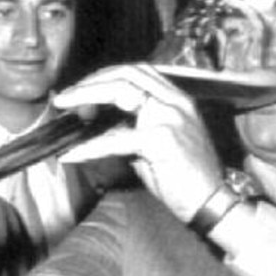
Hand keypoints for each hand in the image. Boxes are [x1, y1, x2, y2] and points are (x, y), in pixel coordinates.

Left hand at [52, 64, 224, 222]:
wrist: (212, 204)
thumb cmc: (184, 178)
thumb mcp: (155, 145)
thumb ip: (130, 129)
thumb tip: (94, 124)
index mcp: (177, 99)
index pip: (137, 71)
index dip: (105, 76)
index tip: (81, 88)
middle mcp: (176, 101)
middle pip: (126, 74)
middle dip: (91, 81)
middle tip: (65, 97)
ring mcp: (170, 117)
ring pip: (120, 92)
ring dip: (86, 96)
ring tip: (63, 108)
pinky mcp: (161, 140)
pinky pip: (115, 138)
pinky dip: (89, 146)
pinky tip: (71, 154)